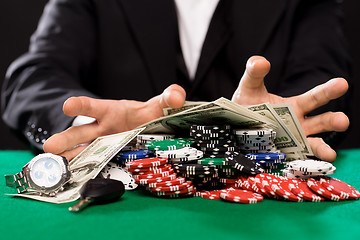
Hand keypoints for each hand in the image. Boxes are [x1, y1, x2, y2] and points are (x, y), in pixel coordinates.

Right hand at [43, 84, 185, 159]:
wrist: (147, 129)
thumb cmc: (146, 115)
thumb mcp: (157, 105)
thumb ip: (168, 97)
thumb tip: (177, 97)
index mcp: (110, 112)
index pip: (92, 106)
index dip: (80, 105)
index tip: (67, 106)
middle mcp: (102, 129)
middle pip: (80, 132)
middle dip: (65, 139)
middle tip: (50, 147)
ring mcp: (102, 145)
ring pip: (82, 151)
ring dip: (68, 159)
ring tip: (53, 169)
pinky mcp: (107, 159)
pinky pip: (93, 165)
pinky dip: (83, 172)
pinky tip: (72, 181)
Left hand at [232, 56, 348, 161]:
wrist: (232, 127)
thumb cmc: (245, 106)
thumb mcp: (249, 88)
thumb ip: (254, 73)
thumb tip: (260, 61)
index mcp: (293, 106)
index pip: (315, 97)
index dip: (329, 90)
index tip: (342, 84)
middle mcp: (298, 124)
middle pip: (321, 122)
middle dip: (333, 121)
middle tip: (343, 120)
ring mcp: (293, 142)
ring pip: (314, 143)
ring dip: (323, 148)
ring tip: (330, 153)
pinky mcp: (284, 156)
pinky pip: (298, 161)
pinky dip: (305, 164)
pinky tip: (309, 168)